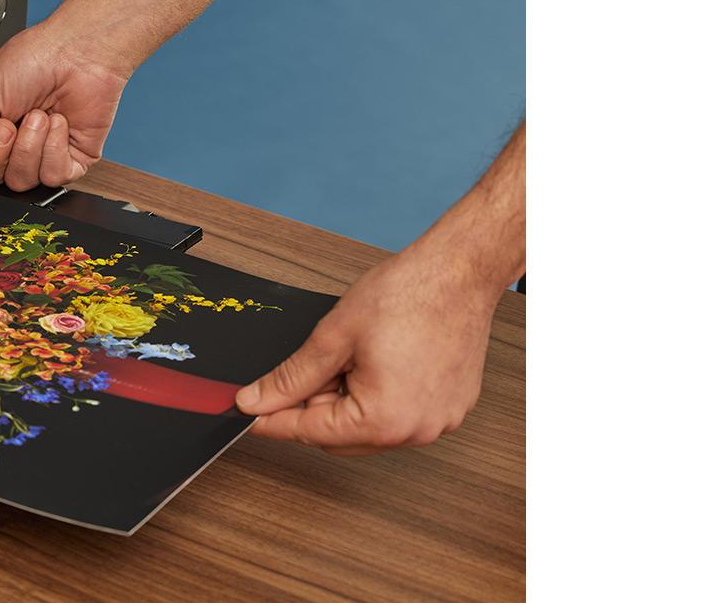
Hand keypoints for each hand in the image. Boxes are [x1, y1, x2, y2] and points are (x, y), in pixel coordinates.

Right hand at [0, 23, 128, 189]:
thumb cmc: (35, 59)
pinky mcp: (72, 161)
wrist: (77, 51)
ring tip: (37, 115)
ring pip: (22, 181)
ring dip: (28, 145)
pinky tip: (57, 123)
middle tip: (7, 122)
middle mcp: (15, 148)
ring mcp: (43, 156)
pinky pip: (53, 176)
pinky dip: (53, 148)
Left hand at [235, 246, 500, 454]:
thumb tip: (257, 401)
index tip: (250, 416)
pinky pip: (399, 417)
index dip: (274, 421)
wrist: (459, 271)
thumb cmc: (409, 295)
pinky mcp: (450, 408)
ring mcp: (439, 422)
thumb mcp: (333, 337)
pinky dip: (379, 398)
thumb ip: (291, 378)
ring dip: (349, 401)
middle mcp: (417, 431)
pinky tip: (381, 361)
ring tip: (356, 355)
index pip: (310, 432)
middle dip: (317, 405)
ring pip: (368, 428)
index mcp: (384, 419)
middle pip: (340, 437)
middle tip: (317, 364)